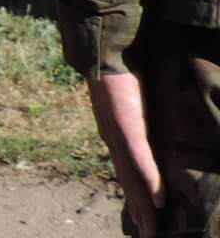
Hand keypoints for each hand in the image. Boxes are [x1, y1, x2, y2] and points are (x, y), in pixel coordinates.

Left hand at [90, 72, 162, 236]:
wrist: (107, 49)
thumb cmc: (122, 73)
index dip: (136, 200)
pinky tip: (160, 200)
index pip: (127, 175)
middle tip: (149, 237)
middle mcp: (113, 140)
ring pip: (132, 178)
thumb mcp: (132, 104)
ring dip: (143, 207)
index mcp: (115, 136)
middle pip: (128, 184)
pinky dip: (150, 180)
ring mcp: (117, 134)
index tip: (144, 223)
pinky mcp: (125, 124)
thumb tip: (152, 131)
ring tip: (152, 231)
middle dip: (139, 213)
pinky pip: (139, 157)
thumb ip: (139, 121)